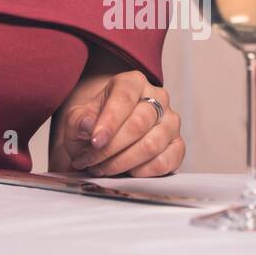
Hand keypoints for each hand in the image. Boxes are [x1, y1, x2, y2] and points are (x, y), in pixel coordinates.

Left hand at [52, 71, 183, 177]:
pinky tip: (126, 172)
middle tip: (90, 161)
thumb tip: (88, 125)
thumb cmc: (93, 124)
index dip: (109, 121)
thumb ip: (79, 120)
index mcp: (132, 82)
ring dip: (122, 162)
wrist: (106, 138)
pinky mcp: (177, 146)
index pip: (124, 98)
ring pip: (151, 145)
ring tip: (101, 169)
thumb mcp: (78, 119)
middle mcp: (158, 98)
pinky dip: (143, 172)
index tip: (95, 141)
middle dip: (111, 148)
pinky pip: (165, 162)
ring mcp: (171, 122)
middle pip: (138, 124)